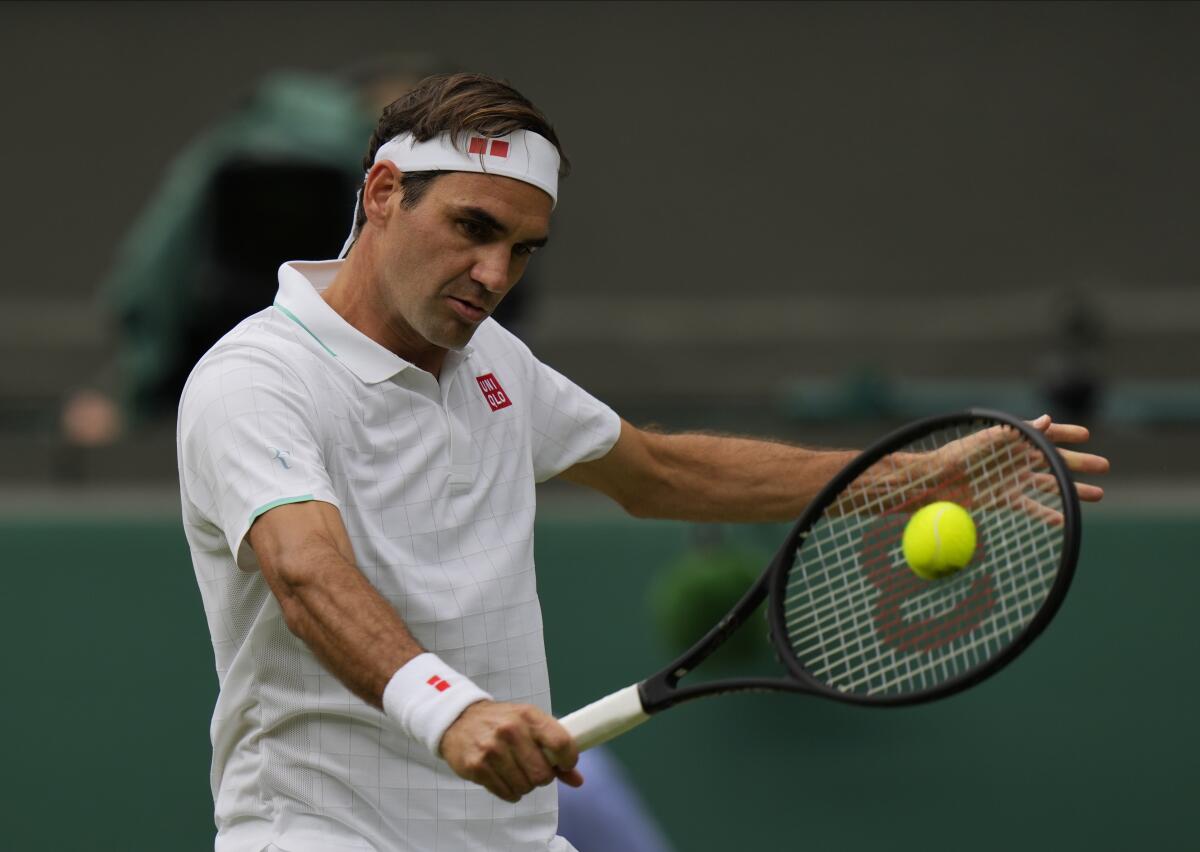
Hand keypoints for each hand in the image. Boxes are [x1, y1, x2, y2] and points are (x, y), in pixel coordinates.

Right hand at [439, 700, 582, 802]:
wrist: (459, 719)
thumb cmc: (502, 721)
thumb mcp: (529, 723)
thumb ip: (555, 748)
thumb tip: (578, 780)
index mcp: (529, 716)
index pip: (561, 742)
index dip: (569, 759)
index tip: (565, 764)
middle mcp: (511, 731)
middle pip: (543, 774)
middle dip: (543, 777)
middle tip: (534, 769)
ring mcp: (492, 750)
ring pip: (525, 787)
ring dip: (525, 785)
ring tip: (516, 771)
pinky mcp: (477, 767)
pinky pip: (507, 794)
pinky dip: (510, 791)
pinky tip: (503, 777)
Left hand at [930, 413, 1109, 525]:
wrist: (936, 481)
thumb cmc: (958, 455)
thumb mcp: (989, 439)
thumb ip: (1018, 432)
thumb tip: (1047, 420)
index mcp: (1013, 440)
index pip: (1046, 434)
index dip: (1066, 433)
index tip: (1086, 435)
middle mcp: (1017, 459)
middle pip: (1056, 461)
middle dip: (1080, 463)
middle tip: (1104, 465)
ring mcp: (1013, 480)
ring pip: (1050, 485)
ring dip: (1074, 490)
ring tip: (1098, 495)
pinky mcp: (1005, 499)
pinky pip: (1031, 507)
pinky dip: (1048, 513)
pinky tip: (1064, 519)